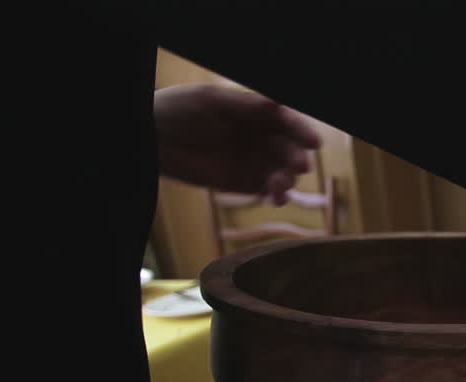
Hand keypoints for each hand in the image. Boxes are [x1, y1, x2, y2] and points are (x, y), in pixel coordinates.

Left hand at [153, 84, 322, 204]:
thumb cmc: (179, 109)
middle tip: (298, 166)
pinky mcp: (245, 183)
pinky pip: (270, 191)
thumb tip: (277, 102)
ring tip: (277, 184)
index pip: (289, 122)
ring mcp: (256, 161)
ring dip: (288, 179)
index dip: (303, 131)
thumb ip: (246, 104)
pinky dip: (277, 195)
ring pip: (285, 172)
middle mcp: (262, 137)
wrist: (152, 138)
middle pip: (291, 149)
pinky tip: (275, 197)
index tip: (313, 142)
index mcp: (258, 114)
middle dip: (298, 158)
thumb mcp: (211, 100)